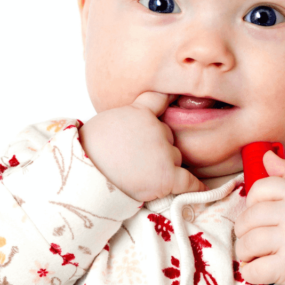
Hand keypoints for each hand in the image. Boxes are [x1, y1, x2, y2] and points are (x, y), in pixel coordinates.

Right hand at [78, 92, 205, 202]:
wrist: (84, 174)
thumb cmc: (88, 153)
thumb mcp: (106, 124)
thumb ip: (127, 122)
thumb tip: (134, 132)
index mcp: (138, 112)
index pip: (158, 99)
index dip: (168, 97)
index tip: (178, 96)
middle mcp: (155, 128)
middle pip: (168, 138)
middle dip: (158, 148)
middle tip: (134, 161)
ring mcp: (163, 151)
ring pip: (174, 158)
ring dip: (164, 167)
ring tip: (137, 175)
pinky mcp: (167, 175)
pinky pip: (188, 180)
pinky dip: (195, 186)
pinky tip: (201, 188)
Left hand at [234, 150, 284, 284]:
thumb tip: (267, 155)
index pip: (258, 189)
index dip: (253, 202)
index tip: (261, 213)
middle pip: (248, 218)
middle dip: (245, 231)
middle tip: (255, 238)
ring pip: (247, 244)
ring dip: (245, 253)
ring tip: (256, 254)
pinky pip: (254, 270)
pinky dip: (251, 273)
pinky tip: (260, 269)